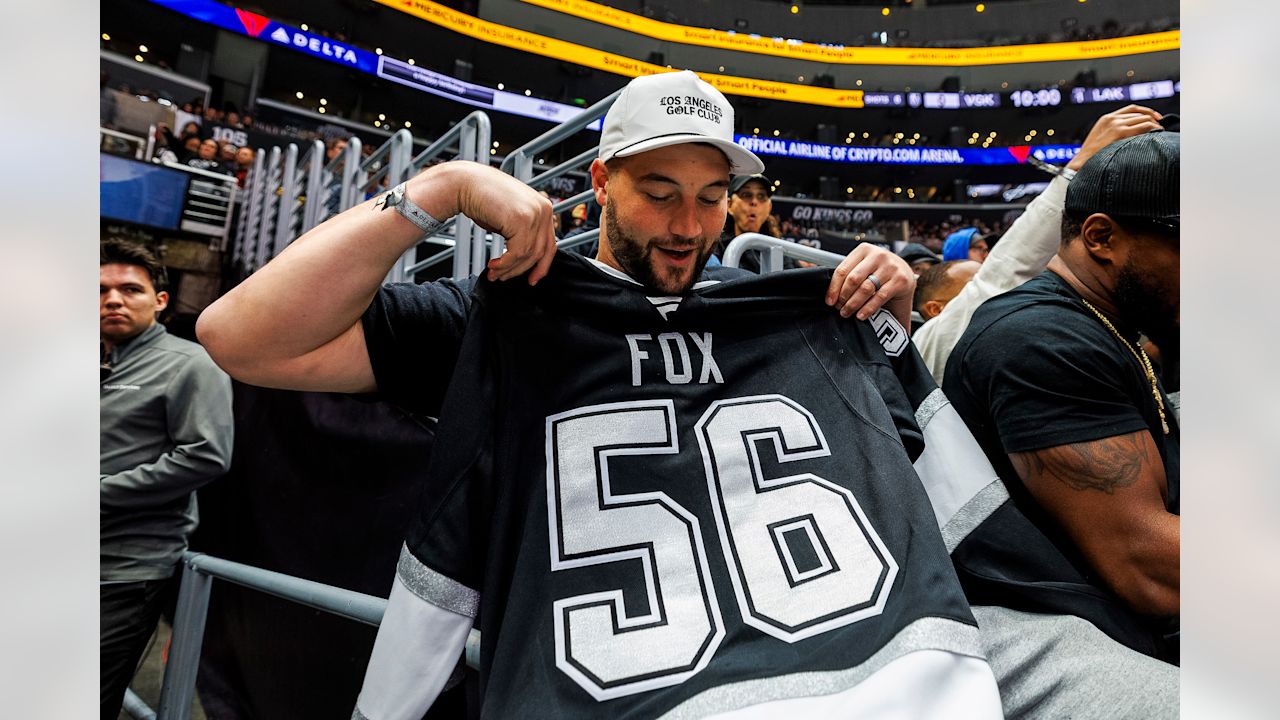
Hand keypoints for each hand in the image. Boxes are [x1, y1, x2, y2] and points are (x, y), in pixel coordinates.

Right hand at [438, 163, 557, 284]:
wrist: (465, 183)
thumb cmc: (483, 198)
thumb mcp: (510, 217)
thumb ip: (522, 233)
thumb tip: (524, 259)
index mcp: (544, 207)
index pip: (550, 244)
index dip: (541, 266)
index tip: (531, 279)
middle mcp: (544, 209)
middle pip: (540, 252)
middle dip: (521, 270)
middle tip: (504, 278)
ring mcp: (535, 214)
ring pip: (527, 255)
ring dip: (508, 269)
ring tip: (494, 272)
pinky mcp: (522, 220)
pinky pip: (517, 253)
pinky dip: (505, 264)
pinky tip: (493, 265)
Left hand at [825, 244, 914, 326]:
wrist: (906, 276)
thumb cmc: (880, 274)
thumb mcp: (864, 268)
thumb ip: (850, 274)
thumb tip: (829, 294)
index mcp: (864, 250)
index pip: (843, 269)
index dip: (833, 287)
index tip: (829, 301)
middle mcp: (878, 255)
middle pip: (853, 279)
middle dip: (843, 297)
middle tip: (839, 308)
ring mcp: (891, 267)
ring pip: (865, 289)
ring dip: (853, 304)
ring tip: (847, 313)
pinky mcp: (901, 280)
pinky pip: (879, 297)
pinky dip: (868, 308)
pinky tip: (861, 315)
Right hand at [1067, 104, 1163, 170]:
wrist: (1080, 163)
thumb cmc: (1090, 157)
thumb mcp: (1099, 140)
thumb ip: (1112, 133)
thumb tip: (1128, 135)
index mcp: (1105, 119)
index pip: (1131, 109)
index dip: (1145, 111)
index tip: (1154, 117)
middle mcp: (1111, 119)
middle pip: (1139, 112)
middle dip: (1152, 118)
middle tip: (1159, 125)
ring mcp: (1116, 124)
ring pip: (1143, 118)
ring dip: (1154, 123)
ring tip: (1160, 130)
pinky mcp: (1120, 132)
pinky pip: (1144, 126)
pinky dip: (1154, 127)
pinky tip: (1158, 132)